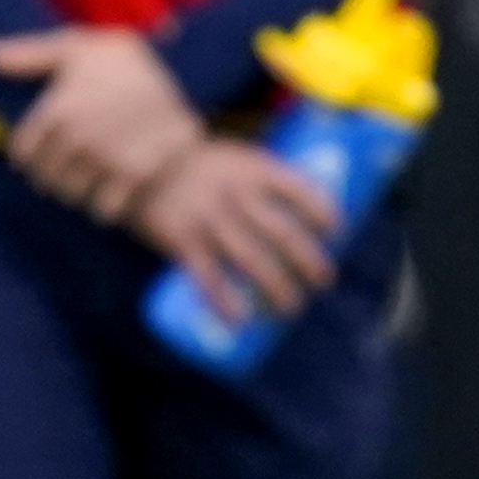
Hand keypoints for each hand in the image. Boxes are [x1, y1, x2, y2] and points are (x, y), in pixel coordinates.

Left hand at [0, 26, 206, 219]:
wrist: (188, 74)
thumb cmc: (126, 59)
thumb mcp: (78, 46)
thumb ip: (29, 54)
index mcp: (56, 109)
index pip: (22, 153)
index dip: (28, 155)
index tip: (40, 153)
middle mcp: (77, 138)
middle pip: (45, 179)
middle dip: (51, 174)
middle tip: (68, 166)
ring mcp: (106, 159)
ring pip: (71, 197)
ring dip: (76, 192)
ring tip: (88, 177)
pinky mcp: (134, 176)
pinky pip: (103, 210)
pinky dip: (104, 205)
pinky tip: (112, 188)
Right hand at [132, 137, 342, 325]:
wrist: (142, 161)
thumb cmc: (201, 164)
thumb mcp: (236, 157)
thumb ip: (263, 180)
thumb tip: (305, 212)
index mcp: (253, 168)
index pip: (298, 189)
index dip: (322, 211)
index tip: (337, 232)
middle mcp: (234, 192)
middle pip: (281, 232)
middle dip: (308, 261)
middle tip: (323, 281)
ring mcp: (207, 217)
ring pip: (250, 258)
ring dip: (276, 287)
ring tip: (291, 308)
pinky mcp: (180, 238)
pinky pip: (207, 275)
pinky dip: (223, 301)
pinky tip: (239, 320)